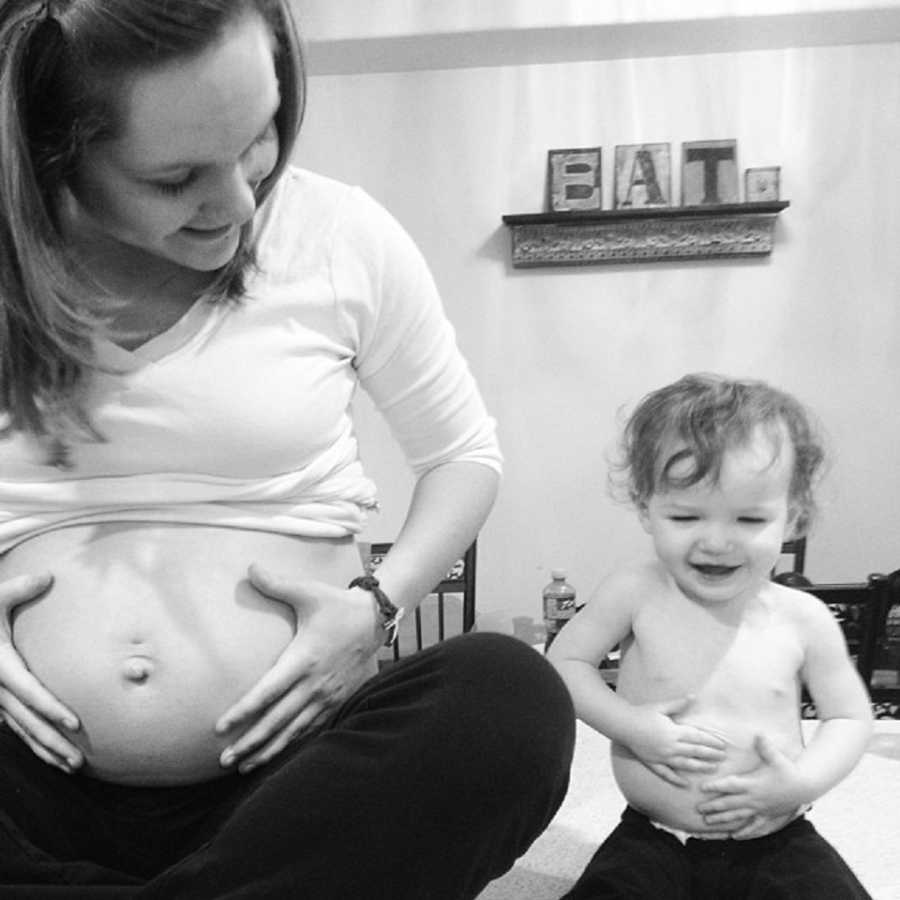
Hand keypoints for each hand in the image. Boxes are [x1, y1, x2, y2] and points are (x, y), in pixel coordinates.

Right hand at [0, 573, 81, 773]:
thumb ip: (19, 589)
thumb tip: (48, 576)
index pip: (30, 692)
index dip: (52, 709)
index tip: (76, 723)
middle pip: (28, 722)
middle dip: (53, 743)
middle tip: (79, 761)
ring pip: (21, 731)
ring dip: (45, 749)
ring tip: (72, 766)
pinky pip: (14, 726)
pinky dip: (32, 742)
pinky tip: (49, 755)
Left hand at [215, 565, 381, 772]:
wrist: (375, 618)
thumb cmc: (337, 604)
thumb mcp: (308, 591)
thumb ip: (277, 583)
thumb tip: (250, 568)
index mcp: (303, 659)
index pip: (267, 692)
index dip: (243, 711)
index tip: (220, 727)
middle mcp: (314, 683)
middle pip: (277, 719)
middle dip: (249, 742)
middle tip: (223, 758)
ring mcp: (327, 695)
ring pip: (294, 730)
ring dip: (268, 749)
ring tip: (244, 766)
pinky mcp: (337, 699)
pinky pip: (312, 727)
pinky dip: (293, 743)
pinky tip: (277, 754)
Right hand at [630, 696, 727, 786]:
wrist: (623, 724)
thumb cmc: (642, 713)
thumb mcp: (661, 707)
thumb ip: (678, 704)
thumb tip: (694, 697)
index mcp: (674, 732)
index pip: (698, 738)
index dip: (711, 742)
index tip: (722, 745)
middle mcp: (671, 747)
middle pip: (695, 752)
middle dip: (711, 755)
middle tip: (723, 757)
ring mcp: (662, 757)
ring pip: (686, 765)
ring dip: (700, 767)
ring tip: (712, 769)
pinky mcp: (653, 763)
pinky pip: (667, 774)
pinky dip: (677, 780)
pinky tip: (686, 784)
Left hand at [697, 734, 805, 837]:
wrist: (805, 787)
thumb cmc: (788, 770)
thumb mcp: (777, 757)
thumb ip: (766, 747)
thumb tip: (758, 734)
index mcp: (753, 784)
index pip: (731, 785)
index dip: (717, 786)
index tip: (703, 787)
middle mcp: (754, 798)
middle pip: (730, 803)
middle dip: (714, 806)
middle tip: (699, 809)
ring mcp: (760, 809)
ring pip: (738, 816)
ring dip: (722, 820)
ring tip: (708, 822)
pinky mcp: (767, 815)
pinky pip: (754, 827)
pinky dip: (744, 832)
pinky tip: (734, 837)